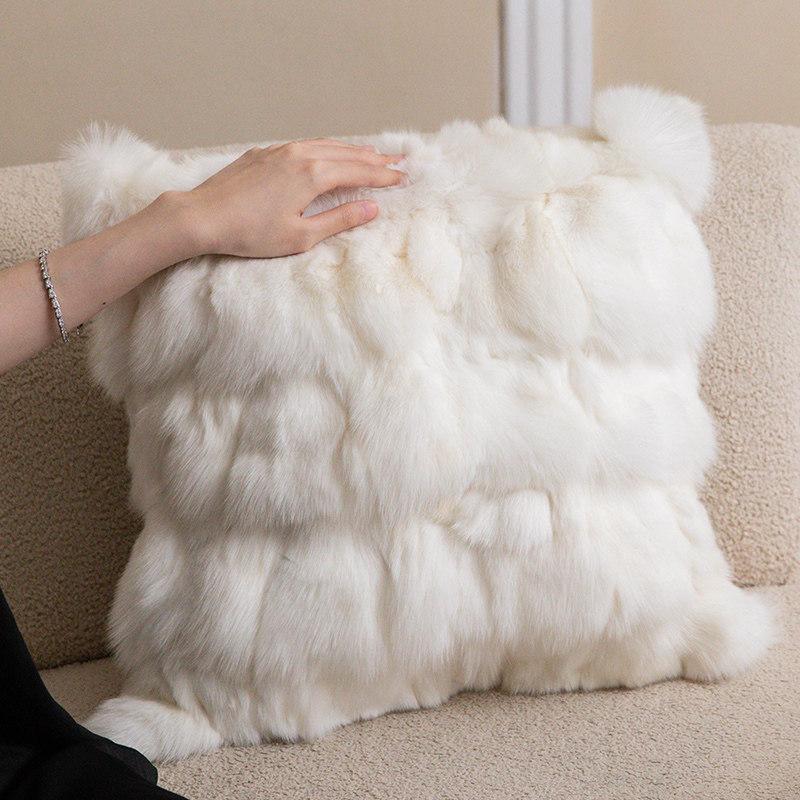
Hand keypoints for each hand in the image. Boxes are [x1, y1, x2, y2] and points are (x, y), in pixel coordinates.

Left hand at [182, 138, 405, 258]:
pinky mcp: (263, 153)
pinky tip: (328, 151)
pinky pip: (305, 144)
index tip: (403, 178)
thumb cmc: (250, 233)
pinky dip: (325, 147)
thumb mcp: (301, 236)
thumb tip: (372, 209)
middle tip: (399, 160)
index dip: (383, 176)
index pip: (359, 172)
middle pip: (347, 153)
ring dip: (352, 149)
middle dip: (375, 158)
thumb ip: (339, 220)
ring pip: (326, 144)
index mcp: (313, 175)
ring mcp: (280, 150)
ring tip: (371, 152)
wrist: (202, 216)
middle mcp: (300, 155)